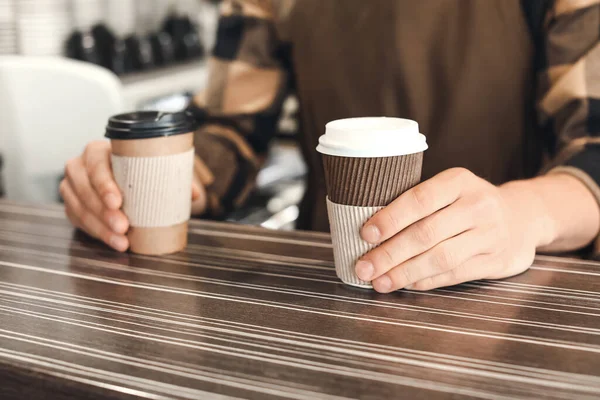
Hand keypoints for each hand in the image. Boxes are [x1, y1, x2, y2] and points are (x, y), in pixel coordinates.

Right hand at [61, 141, 204, 251]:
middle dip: (104, 211)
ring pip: (80, 207)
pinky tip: (112, 241)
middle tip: (123, 227)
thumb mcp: (155, 166)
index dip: (104, 184)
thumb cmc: (137, 169)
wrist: (121, 178)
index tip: (118, 202)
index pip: (96, 163)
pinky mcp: (71, 205)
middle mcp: (79, 166)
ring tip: (121, 240)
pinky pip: (78, 220)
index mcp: (98, 150)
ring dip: (100, 226)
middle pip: (86, 189)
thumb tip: (195, 195)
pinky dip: (96, 233)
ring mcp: (72, 186)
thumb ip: (175, 176)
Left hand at [355, 168, 553, 292]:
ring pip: (440, 258)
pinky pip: (454, 274)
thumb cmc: (469, 203)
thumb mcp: (450, 189)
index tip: (365, 234)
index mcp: (459, 181)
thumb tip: (370, 231)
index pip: (419, 200)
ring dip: (404, 273)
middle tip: (363, 267)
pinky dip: (425, 281)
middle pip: (426, 233)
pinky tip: (405, 284)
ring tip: (379, 281)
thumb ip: (418, 203)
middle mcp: (477, 206)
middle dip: (389, 253)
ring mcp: (490, 235)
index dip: (390, 218)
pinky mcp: (495, 261)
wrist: (523, 216)